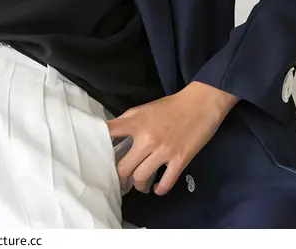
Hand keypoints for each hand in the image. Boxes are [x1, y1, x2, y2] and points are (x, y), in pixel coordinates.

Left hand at [106, 81, 238, 195]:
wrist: (199, 105)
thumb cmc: (170, 106)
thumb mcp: (144, 108)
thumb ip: (128, 121)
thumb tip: (113, 134)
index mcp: (136, 122)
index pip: (110, 133)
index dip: (99, 143)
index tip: (96, 154)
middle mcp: (147, 138)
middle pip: (123, 167)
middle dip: (120, 177)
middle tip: (119, 180)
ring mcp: (163, 151)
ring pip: (141, 178)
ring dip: (138, 185)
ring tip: (138, 185)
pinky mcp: (179, 161)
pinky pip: (165, 183)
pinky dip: (159, 189)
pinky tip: (157, 188)